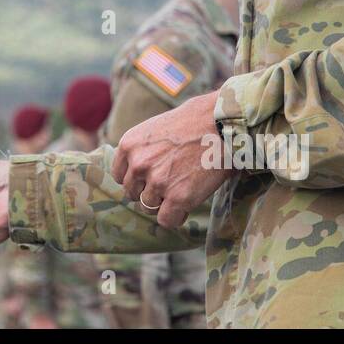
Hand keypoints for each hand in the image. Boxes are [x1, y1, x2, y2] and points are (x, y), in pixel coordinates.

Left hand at [111, 91, 230, 229]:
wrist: (222, 124)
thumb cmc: (194, 123)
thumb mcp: (155, 129)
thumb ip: (141, 151)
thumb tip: (135, 174)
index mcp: (129, 145)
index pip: (120, 176)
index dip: (137, 179)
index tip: (151, 177)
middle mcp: (138, 164)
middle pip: (133, 193)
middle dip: (149, 191)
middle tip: (171, 182)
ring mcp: (157, 182)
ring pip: (148, 208)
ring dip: (163, 203)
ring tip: (182, 188)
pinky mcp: (178, 198)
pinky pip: (166, 220)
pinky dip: (176, 216)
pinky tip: (187, 204)